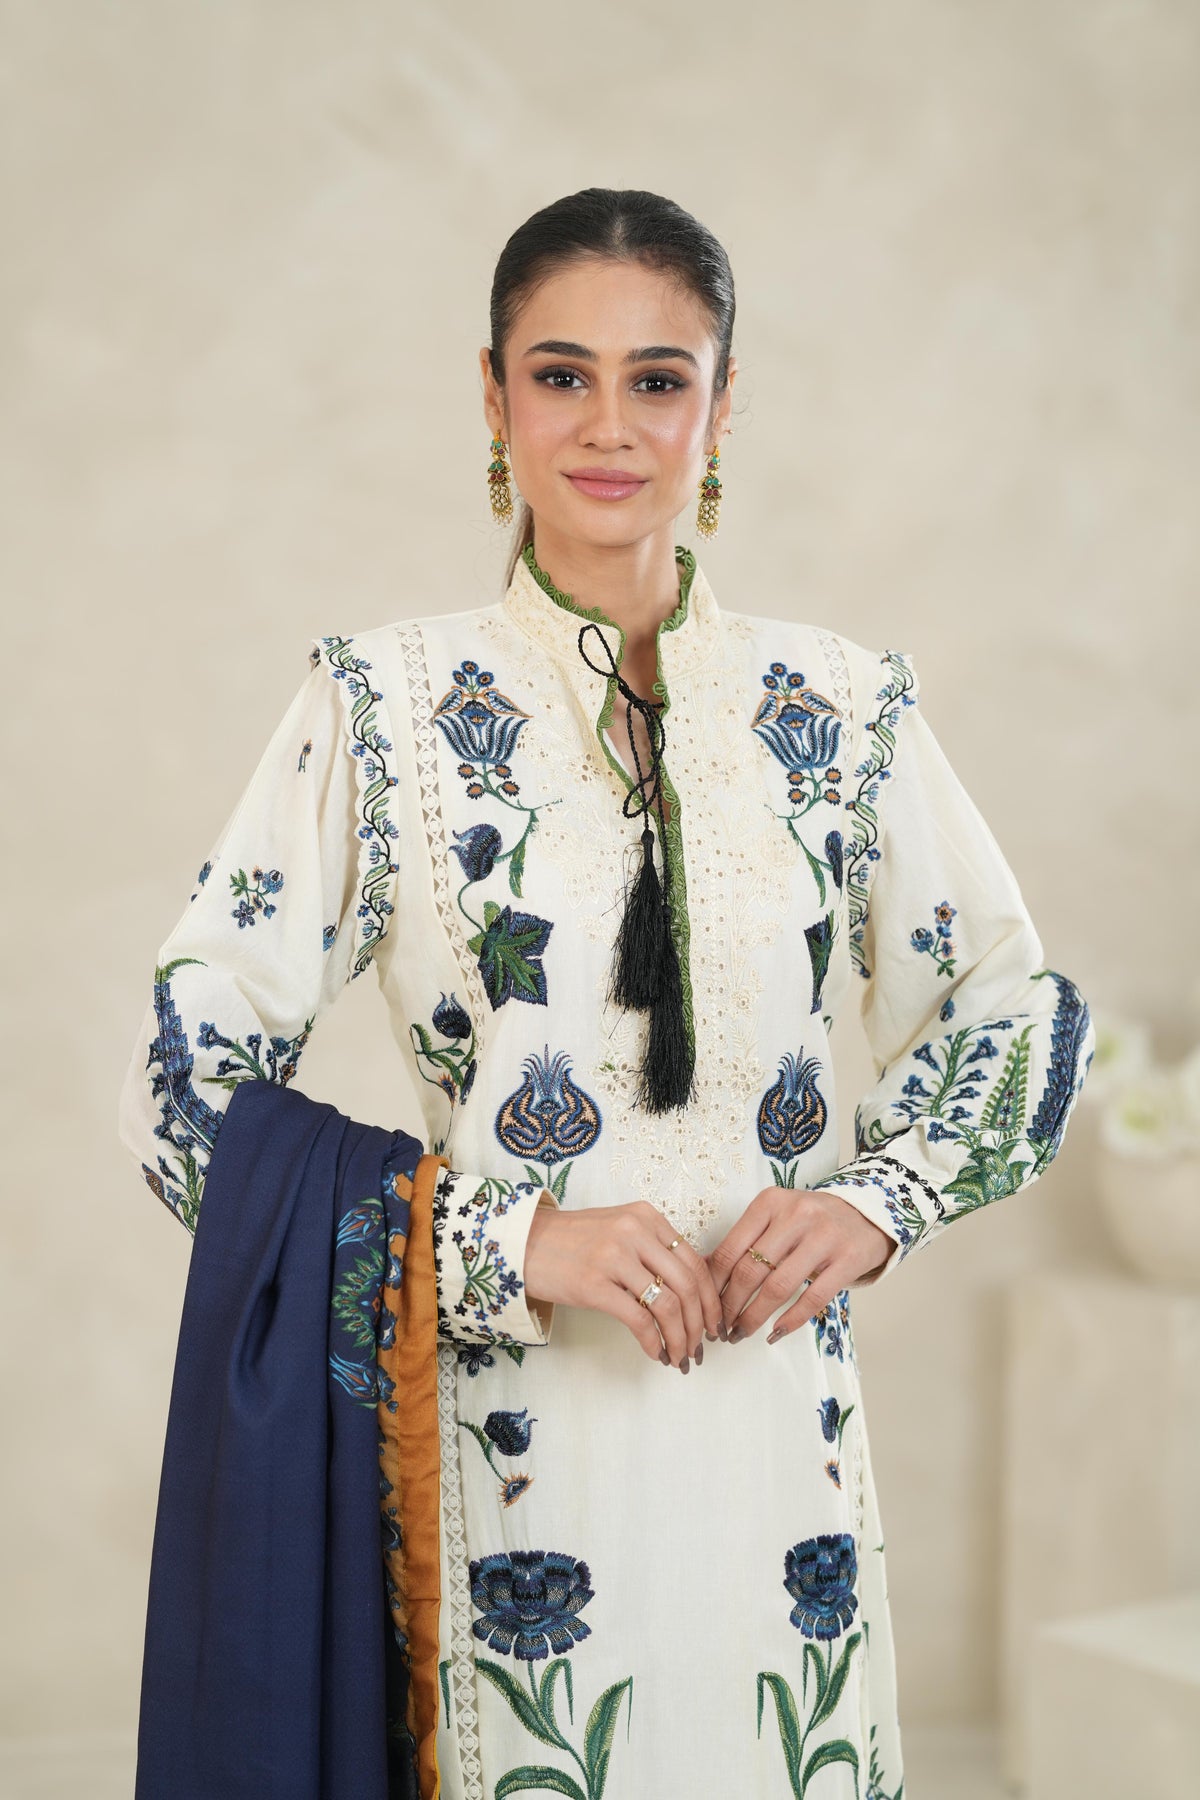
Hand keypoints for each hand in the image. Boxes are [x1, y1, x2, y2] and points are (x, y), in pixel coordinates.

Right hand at [524, 1199, 723, 1369]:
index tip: (714, 1323)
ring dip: (680, 1338)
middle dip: (700, 1324)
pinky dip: (654, 1342)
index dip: (710, 1299)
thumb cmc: (573, 1241)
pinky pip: (639, 1320)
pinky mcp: (594, 1284)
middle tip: (701, 1347)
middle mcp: (635, 1231)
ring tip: (680, 1356)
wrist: (524, 1242)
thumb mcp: (619, 1229)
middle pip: (687, 1285)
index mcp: (646, 1217)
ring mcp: (614, 1257)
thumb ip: (653, 1248)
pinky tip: (655, 1353)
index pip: (694, 1261)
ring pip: (668, 1305)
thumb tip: (691, 1292)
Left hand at [705, 1186, 896, 1344]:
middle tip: (720, 1327)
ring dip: (754, 1317)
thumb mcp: (777, 1217)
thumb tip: (704, 1272)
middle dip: (730, 1306)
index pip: (730, 1249)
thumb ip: (745, 1240)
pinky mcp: (848, 1259)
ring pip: (778, 1287)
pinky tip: (775, 1332)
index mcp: (770, 1203)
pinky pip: (813, 1298)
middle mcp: (795, 1215)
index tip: (704, 1305)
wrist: (868, 1212)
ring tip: (741, 1333)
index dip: (713, 1284)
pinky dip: (790, 1320)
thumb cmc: (812, 1220)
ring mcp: (824, 1237)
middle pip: (750, 1271)